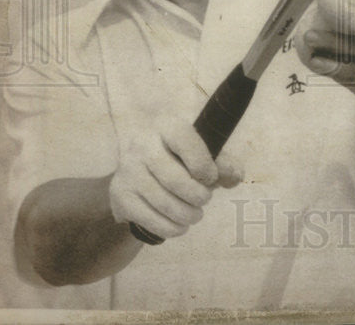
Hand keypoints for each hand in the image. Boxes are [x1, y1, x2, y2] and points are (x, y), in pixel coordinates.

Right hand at [108, 118, 242, 239]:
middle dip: (199, 196)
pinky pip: (151, 219)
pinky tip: (180, 225)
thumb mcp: (204, 154)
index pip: (185, 140)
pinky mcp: (120, 195)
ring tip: (195, 214)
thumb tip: (234, 176)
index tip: (211, 177)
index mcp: (166, 125)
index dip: (204, 164)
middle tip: (205, 199)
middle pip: (175, 180)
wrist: (141, 172)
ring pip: (164, 203)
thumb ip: (224, 163)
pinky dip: (172, 227)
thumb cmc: (182, 159)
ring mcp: (128, 170)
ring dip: (188, 215)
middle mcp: (142, 144)